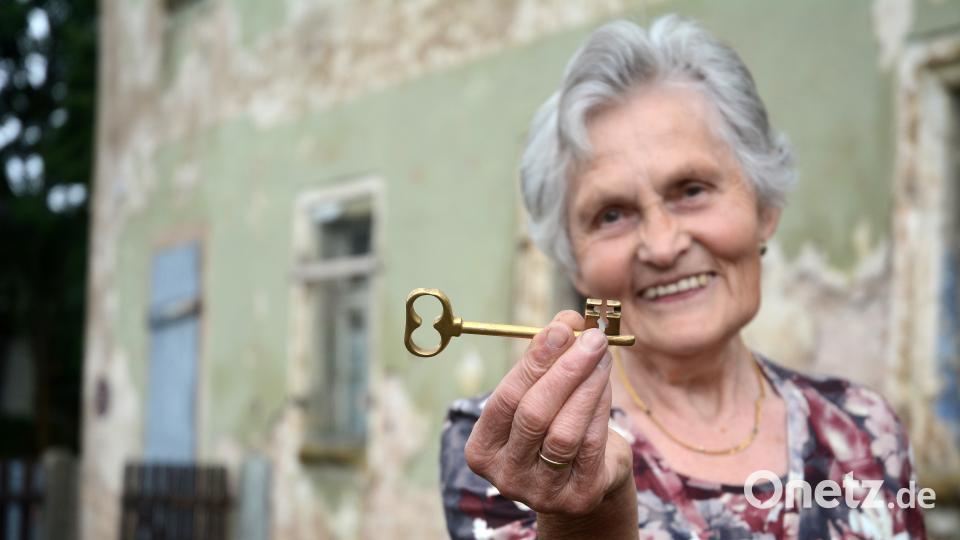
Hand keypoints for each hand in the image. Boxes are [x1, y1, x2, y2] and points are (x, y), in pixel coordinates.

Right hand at [464, 311, 634, 521]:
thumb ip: (544, 361)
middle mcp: (506, 477)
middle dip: (565, 369)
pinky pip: (591, 445)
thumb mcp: (538, 397)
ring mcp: (541, 493)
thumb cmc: (552, 427)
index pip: (506, 398)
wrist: (582, 479)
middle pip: (534, 415)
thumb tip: (568, 321)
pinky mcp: (578, 499)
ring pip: (564, 432)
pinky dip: (600, 408)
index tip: (562, 327)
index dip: (535, 360)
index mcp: (482, 451)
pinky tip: (605, 382)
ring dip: (587, 386)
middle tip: (591, 337)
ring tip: (602, 354)